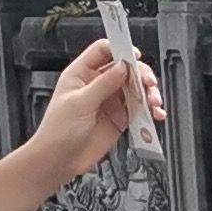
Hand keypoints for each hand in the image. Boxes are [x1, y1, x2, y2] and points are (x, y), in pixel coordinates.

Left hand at [38, 34, 158, 178]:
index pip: (104, 51)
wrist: (58, 161)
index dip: (120, 49)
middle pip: (125, 68)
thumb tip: (123, 67)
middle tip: (149, 84)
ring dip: (148, 93)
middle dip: (141, 74)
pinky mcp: (119, 118)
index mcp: (81, 74)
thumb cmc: (57, 132)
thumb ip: (103, 84)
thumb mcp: (80, 103)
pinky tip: (154, 114)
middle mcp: (97, 84)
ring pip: (135, 88)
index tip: (135, 56)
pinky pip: (139, 109)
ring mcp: (109, 101)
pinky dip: (150, 111)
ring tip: (153, 102)